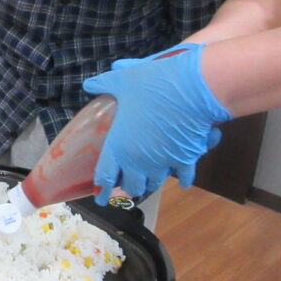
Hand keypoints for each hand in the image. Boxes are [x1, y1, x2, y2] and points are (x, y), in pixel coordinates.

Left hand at [82, 43, 230, 204]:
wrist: (191, 89)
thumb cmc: (152, 85)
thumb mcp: (123, 81)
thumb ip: (105, 84)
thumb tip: (89, 84)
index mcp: (119, 145)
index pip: (105, 175)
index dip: (101, 190)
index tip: (100, 200)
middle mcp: (139, 160)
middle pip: (132, 185)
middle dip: (129, 185)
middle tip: (128, 182)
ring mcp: (163, 163)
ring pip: (155, 183)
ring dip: (151, 182)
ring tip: (150, 179)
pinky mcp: (186, 160)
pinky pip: (183, 177)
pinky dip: (182, 180)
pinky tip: (182, 182)